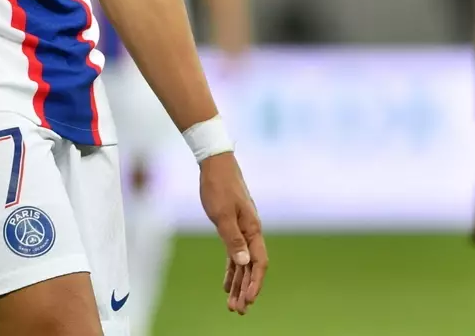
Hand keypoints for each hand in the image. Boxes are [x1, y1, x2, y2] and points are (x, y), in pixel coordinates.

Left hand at [199, 152, 266, 313]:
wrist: (215, 163)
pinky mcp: (232, 226)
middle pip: (251, 266)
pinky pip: (235, 253)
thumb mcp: (222, 215)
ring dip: (238, 283)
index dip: (254, 283)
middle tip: (238, 311)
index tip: (249, 300)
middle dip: (246, 289)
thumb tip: (244, 262)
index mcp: (253, 229)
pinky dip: (232, 269)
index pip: (258, 262)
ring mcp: (243, 229)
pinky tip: (227, 283)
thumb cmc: (219, 186)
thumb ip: (233, 239)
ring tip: (232, 304)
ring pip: (243, 262)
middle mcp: (251, 231)